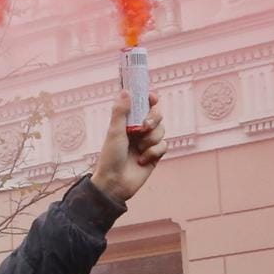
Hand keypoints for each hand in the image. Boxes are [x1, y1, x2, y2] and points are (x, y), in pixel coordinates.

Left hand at [91, 88, 166, 202]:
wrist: (115, 183)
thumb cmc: (110, 158)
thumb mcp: (114, 132)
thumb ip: (121, 112)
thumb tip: (126, 91)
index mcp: (127, 122)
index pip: (142, 105)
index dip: (149, 99)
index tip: (152, 97)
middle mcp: (138, 130)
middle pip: (157, 115)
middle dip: (153, 119)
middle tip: (143, 127)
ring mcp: (147, 142)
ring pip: (161, 130)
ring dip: (151, 139)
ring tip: (138, 150)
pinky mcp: (154, 155)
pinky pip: (163, 146)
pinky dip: (153, 152)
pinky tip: (142, 160)